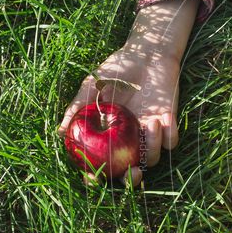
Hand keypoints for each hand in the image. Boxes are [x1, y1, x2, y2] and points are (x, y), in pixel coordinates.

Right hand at [59, 0, 198, 185]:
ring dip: (153, 147)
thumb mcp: (92, 86)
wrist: (147, 53)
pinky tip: (162, 118)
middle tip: (134, 173)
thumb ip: (77, 107)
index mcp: (108, 135)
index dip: (97, 177)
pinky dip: (168, 135)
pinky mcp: (169, 123)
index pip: (102, 164)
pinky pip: (172, 141)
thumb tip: (59, 132)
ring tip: (150, 122)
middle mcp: (129, 139)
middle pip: (131, 172)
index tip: (94, 178)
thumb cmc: (117, 69)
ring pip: (153, 157)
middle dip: (133, 180)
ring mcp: (150, 133)